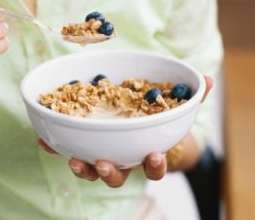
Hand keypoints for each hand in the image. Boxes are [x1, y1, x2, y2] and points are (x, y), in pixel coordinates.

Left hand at [38, 76, 212, 186]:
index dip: (154, 165)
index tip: (154, 156)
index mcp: (148, 150)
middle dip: (110, 173)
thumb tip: (210, 79)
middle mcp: (124, 158)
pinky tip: (44, 139)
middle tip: (104, 163)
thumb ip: (193, 95)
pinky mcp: (84, 144)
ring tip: (73, 160)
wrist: (140, 125)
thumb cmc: (158, 119)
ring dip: (82, 166)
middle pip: (117, 175)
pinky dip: (56, 146)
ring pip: (92, 168)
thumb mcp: (177, 107)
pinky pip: (70, 149)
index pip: (154, 166)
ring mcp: (103, 153)